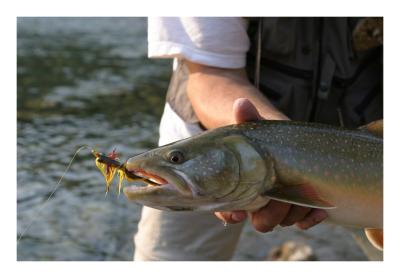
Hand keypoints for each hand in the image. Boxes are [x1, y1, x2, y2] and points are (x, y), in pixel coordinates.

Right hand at [214, 98, 327, 231]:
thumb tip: (241, 103)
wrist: (283, 141)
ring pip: (284, 222)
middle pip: (261, 222)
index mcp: (239, 190)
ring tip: (303, 194)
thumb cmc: (262, 138)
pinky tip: (319, 209)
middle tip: (279, 197)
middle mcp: (258, 203)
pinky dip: (311, 218)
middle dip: (271, 214)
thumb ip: (247, 119)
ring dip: (294, 212)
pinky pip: (302, 221)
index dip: (230, 214)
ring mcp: (278, 207)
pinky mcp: (298, 207)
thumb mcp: (254, 127)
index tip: (237, 213)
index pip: (228, 210)